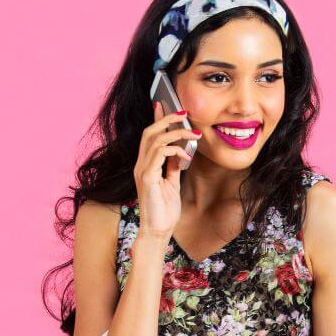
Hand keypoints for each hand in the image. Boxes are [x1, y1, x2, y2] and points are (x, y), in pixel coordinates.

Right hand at [133, 100, 200, 241]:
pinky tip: (186, 155)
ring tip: (194, 133)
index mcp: (146, 165)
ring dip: (176, 133)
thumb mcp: (171, 183)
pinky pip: (159, 154)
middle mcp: (141, 165)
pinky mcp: (147, 178)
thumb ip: (172, 167)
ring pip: (154, 139)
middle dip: (167, 119)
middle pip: (149, 132)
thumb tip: (179, 153)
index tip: (166, 104)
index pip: (149, 135)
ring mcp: (142, 171)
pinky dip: (174, 150)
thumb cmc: (164, 211)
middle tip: (184, 113)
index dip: (157, 118)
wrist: (157, 231)